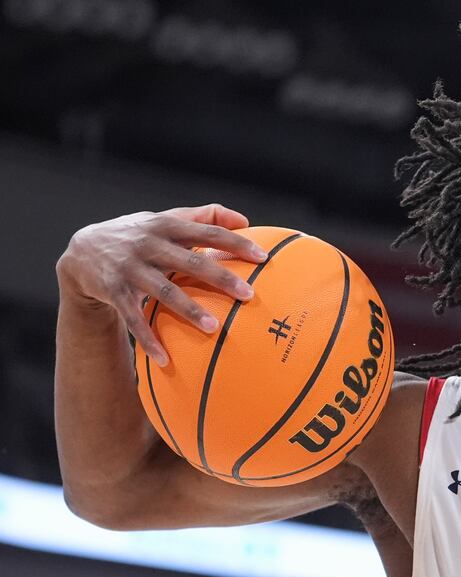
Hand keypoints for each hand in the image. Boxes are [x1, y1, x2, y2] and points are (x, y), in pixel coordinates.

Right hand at [56, 204, 266, 366]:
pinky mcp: (113, 291)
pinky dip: (148, 339)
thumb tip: (245, 221)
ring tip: (214, 328)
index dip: (234, 242)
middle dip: (219, 277)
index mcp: (166, 226)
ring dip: (189, 310)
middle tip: (248, 295)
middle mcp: (148, 244)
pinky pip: (133, 318)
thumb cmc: (140, 236)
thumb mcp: (165, 219)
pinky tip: (166, 359)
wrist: (83, 250)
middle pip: (189, 261)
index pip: (207, 231)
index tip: (263, 257)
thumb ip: (204, 217)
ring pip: (163, 290)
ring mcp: (130, 268)